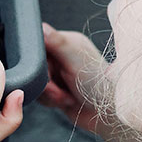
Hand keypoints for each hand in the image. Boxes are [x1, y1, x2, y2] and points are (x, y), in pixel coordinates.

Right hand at [38, 22, 108, 136]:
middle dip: (46, 82)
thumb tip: (41, 26)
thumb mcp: (75, 60)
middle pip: (35, 66)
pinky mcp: (58, 91)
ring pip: (36, 82)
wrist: (106, 115)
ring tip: (67, 97)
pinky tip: (66, 102)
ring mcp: (59, 74)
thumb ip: (57, 42)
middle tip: (60, 89)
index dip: (37, 60)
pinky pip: (40, 94)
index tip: (48, 71)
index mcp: (67, 42)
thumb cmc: (99, 85)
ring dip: (50, 94)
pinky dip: (50, 101)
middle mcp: (62, 56)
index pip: (39, 44)